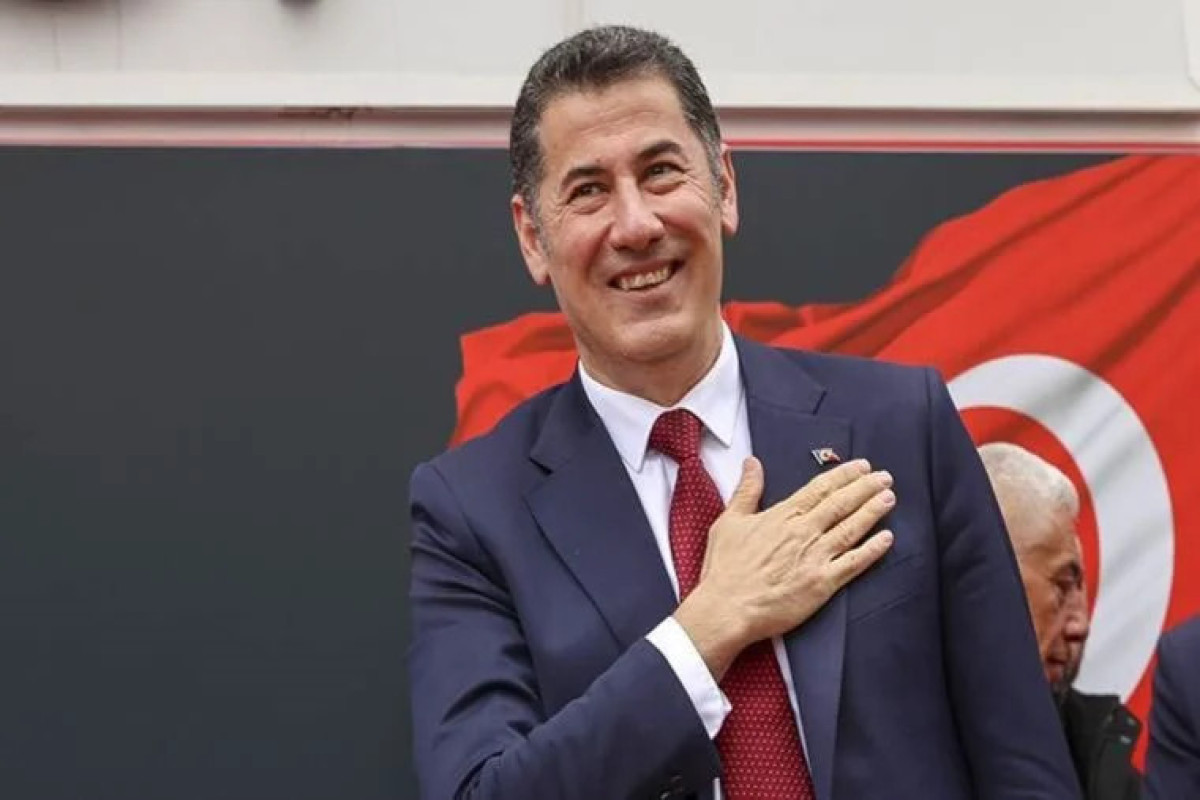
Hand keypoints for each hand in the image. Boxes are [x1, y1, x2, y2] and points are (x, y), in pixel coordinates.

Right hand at [673, 457, 894, 679]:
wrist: (727, 608)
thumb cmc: (725, 569)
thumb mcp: (729, 521)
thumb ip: (746, 490)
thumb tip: (752, 463)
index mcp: (782, 516)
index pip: (819, 488)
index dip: (843, 475)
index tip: (861, 466)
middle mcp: (803, 532)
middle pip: (841, 503)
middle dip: (865, 487)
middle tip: (884, 477)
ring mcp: (815, 557)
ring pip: (851, 528)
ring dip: (872, 511)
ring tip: (888, 498)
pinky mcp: (822, 584)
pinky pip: (854, 563)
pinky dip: (872, 550)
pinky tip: (886, 539)